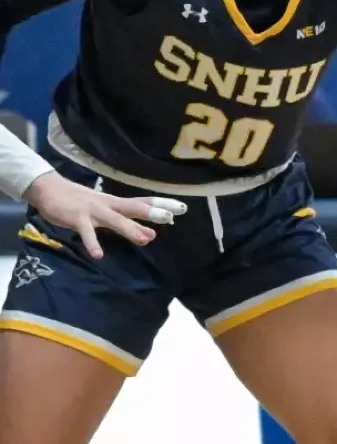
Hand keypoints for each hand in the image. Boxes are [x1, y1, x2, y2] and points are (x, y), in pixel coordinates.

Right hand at [23, 173, 183, 258]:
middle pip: (134, 207)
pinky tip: (98, 255)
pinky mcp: (77, 219)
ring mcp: (93, 211)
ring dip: (130, 228)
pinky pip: (87, 233)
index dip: (161, 205)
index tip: (182, 208)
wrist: (48, 188)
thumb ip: (124, 219)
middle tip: (171, 217)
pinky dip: (93, 243)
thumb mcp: (104, 208)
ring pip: (115, 220)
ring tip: (146, 239)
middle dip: (152, 213)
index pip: (142, 202)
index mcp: (115, 202)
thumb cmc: (77, 201)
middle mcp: (108, 204)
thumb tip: (148, 232)